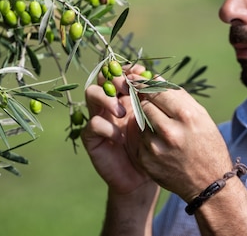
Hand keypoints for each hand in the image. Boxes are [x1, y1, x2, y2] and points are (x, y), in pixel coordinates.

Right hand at [81, 65, 156, 196]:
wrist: (142, 177)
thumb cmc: (151, 145)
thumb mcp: (154, 119)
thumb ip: (152, 99)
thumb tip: (154, 75)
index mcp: (124, 96)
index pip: (119, 72)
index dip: (126, 69)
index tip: (140, 72)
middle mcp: (109, 103)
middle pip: (103, 78)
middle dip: (115, 78)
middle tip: (128, 87)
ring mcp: (98, 117)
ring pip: (91, 93)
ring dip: (107, 98)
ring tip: (122, 111)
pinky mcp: (91, 137)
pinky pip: (92, 124)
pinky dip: (106, 126)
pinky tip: (120, 137)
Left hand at [128, 73, 233, 201]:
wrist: (209, 184)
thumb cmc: (207, 145)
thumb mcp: (201, 117)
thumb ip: (177, 96)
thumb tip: (154, 78)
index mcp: (187, 116)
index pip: (156, 90)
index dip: (146, 84)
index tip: (140, 80)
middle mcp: (170, 131)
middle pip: (144, 104)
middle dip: (145, 101)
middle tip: (148, 101)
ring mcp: (156, 147)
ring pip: (140, 121)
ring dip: (146, 120)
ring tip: (162, 128)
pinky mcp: (146, 160)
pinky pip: (140, 139)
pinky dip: (146, 138)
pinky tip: (160, 144)